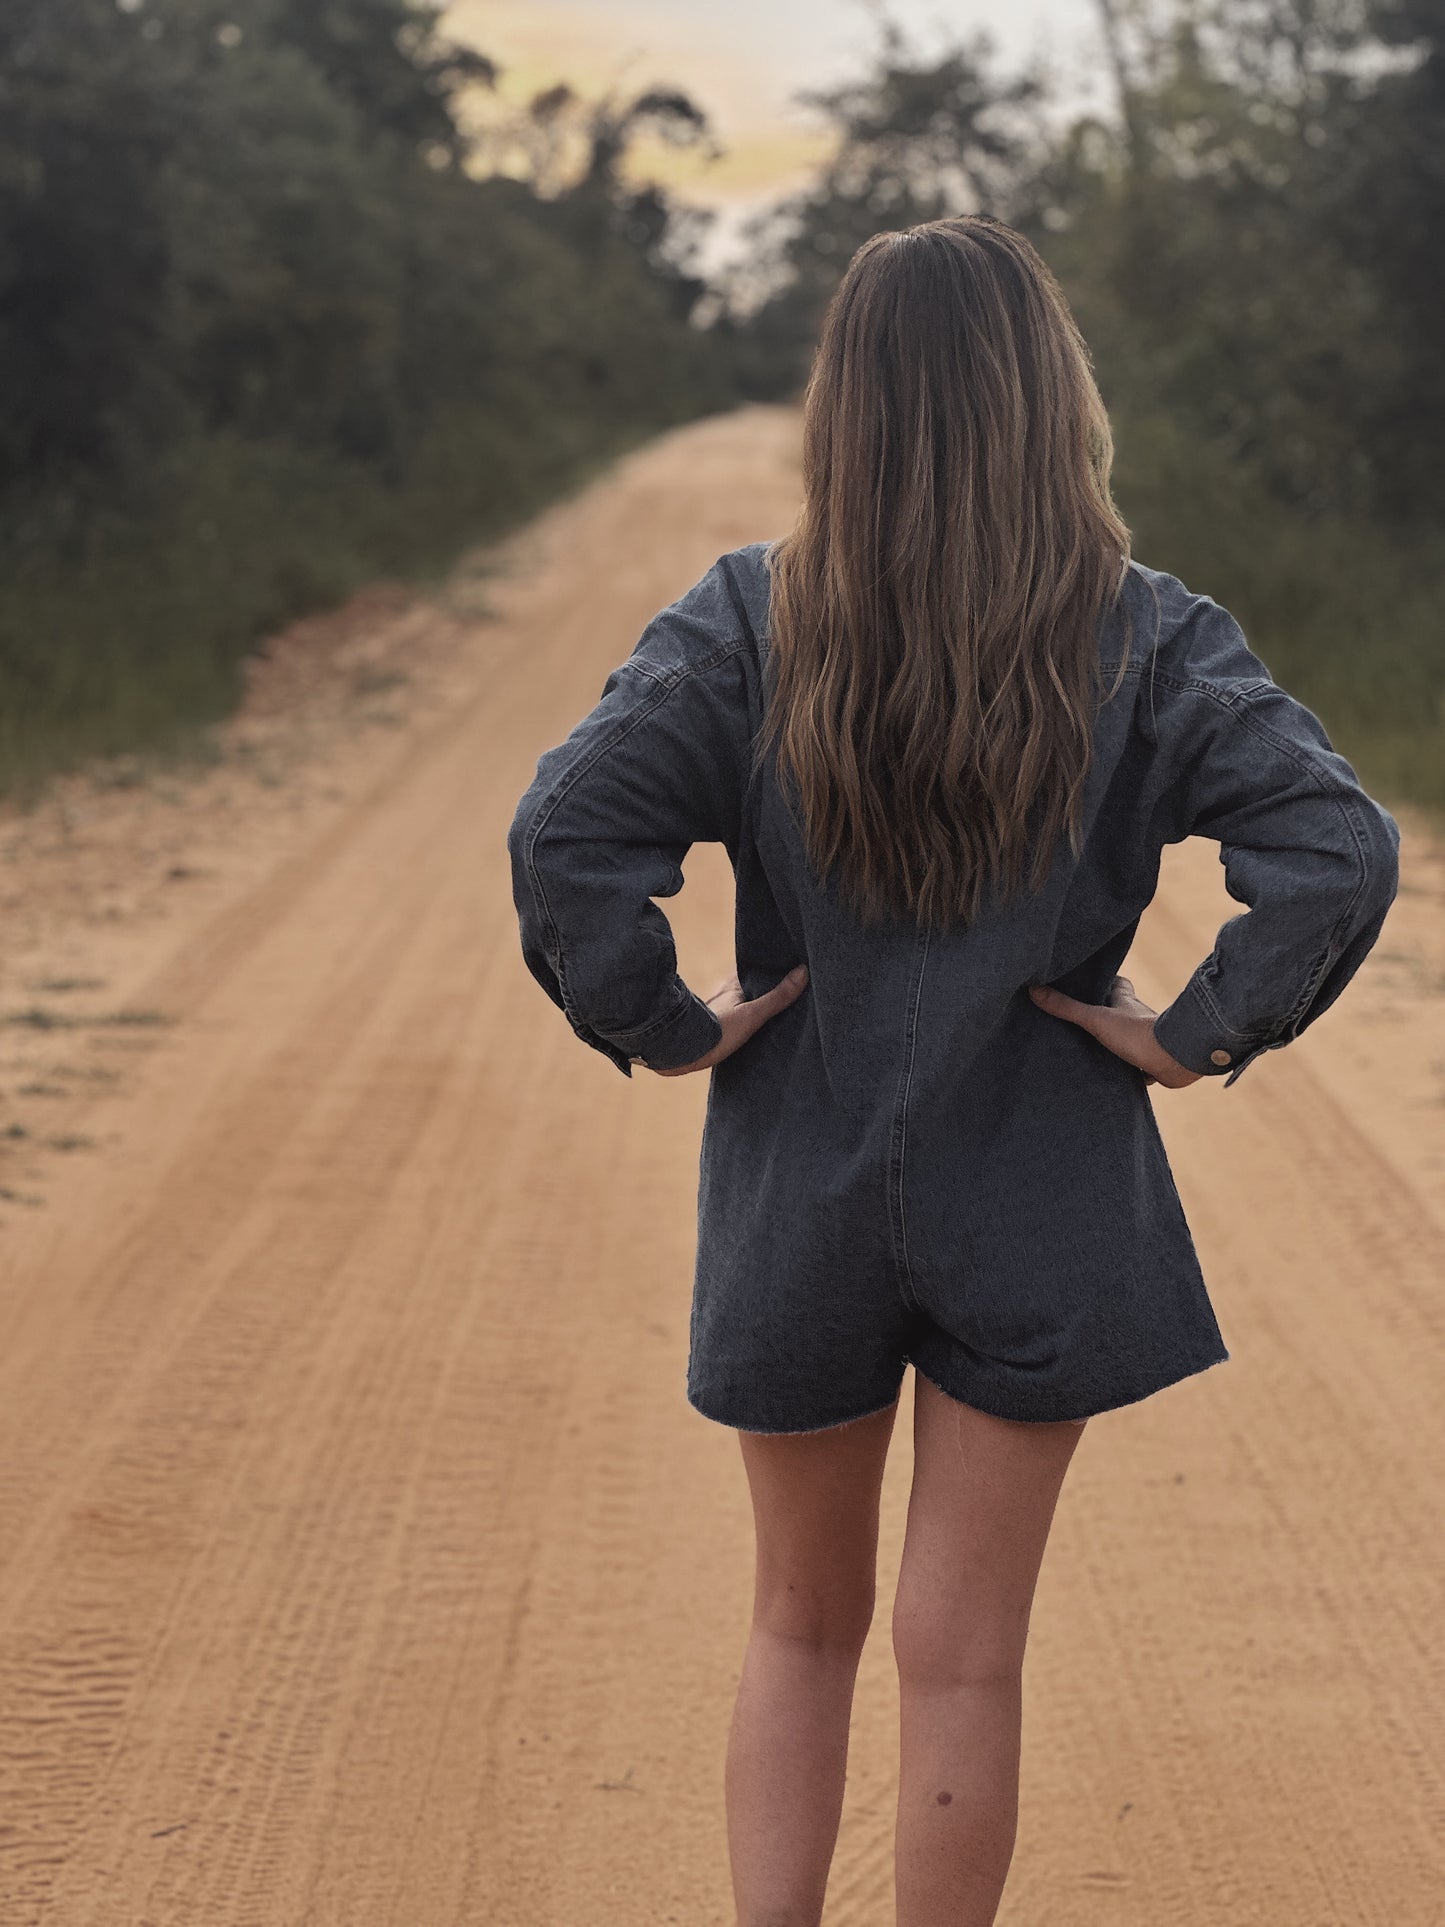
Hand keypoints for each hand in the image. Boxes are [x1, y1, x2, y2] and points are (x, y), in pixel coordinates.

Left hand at [648, 966, 809, 1076]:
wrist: (679, 1053)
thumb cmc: (715, 1033)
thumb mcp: (752, 1015)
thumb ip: (777, 997)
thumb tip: (803, 972)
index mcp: (732, 985)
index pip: (754, 969)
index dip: (771, 967)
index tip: (789, 965)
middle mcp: (724, 995)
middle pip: (749, 987)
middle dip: (765, 988)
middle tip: (788, 988)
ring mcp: (717, 1012)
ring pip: (741, 1004)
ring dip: (754, 1006)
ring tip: (776, 1010)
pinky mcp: (712, 1030)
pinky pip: (734, 1021)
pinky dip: (745, 1021)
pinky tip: (752, 1031)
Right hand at [1028, 974, 1201, 1088]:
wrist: (1175, 1059)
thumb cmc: (1138, 1033)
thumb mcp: (1096, 1018)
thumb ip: (1067, 1008)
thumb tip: (1034, 990)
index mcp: (1126, 1001)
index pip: (1117, 983)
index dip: (1104, 982)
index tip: (1087, 984)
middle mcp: (1136, 1018)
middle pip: (1118, 1011)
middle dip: (1103, 1015)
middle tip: (1080, 1020)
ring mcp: (1144, 1040)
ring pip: (1125, 1038)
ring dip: (1111, 1044)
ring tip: (1087, 1050)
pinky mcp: (1150, 1063)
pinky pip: (1133, 1065)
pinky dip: (1124, 1069)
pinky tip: (1110, 1076)